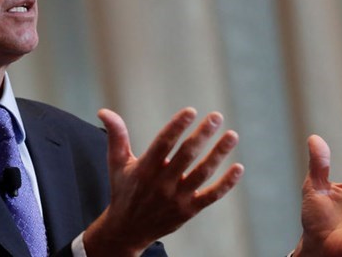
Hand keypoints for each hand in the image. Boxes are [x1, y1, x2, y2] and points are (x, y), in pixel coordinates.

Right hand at [83, 107, 243, 256]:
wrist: (127, 231)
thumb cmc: (124, 191)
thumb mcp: (116, 164)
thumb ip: (116, 135)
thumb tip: (104, 110)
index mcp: (144, 169)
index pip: (163, 144)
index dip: (177, 126)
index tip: (191, 111)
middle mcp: (161, 183)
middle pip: (185, 155)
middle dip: (202, 135)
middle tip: (216, 116)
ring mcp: (176, 198)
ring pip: (202, 173)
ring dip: (218, 154)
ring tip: (232, 135)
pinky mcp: (188, 211)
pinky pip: (210, 196)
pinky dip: (226, 184)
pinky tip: (238, 167)